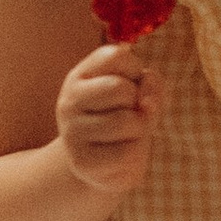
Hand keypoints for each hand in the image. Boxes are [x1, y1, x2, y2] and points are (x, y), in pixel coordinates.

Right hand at [55, 42, 158, 206]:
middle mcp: (70, 100)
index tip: (130, 85)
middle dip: (138, 102)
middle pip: (121, 89)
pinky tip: (122, 154)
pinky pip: (127, 153)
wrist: (105, 165)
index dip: (136, 69)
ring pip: (127, 121)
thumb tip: (146, 103)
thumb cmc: (127, 118)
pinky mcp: (82, 162)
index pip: (116, 55)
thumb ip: (151, 84)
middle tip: (128, 113)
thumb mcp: (142, 91)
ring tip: (126, 135)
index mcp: (81, 76)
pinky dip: (136, 154)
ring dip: (140, 130)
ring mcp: (72, 132)